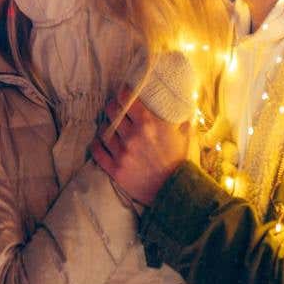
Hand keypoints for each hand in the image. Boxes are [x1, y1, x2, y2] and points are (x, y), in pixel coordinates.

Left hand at [92, 86, 191, 204]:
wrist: (177, 191)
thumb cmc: (182, 161)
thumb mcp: (186, 133)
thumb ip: (182, 115)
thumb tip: (186, 98)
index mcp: (149, 123)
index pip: (126, 98)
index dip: (123, 92)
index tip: (124, 93)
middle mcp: (133, 135)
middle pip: (111, 111)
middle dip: (113, 107)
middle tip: (116, 109)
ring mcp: (122, 153)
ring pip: (103, 130)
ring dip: (106, 126)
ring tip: (112, 127)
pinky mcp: (115, 169)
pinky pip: (97, 151)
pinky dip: (97, 144)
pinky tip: (101, 142)